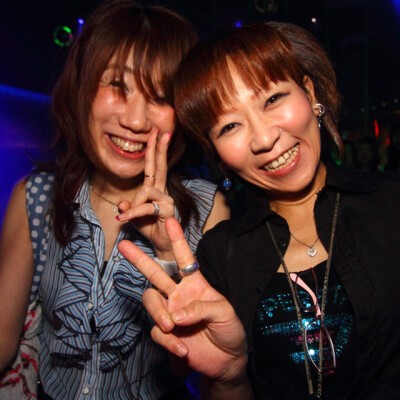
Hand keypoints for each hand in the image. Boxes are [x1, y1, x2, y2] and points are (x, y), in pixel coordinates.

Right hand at [117, 217, 247, 384]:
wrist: (227, 360)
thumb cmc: (229, 330)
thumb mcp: (224, 313)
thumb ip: (201, 307)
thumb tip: (176, 315)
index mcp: (196, 284)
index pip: (185, 258)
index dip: (178, 240)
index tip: (171, 221)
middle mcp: (179, 294)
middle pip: (155, 274)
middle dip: (139, 259)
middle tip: (123, 245)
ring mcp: (170, 313)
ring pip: (150, 301)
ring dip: (158, 313)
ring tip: (171, 326)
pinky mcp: (166, 333)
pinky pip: (158, 332)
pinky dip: (169, 341)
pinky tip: (184, 349)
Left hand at [118, 131, 174, 257]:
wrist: (162, 246)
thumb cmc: (150, 229)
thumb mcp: (133, 217)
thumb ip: (128, 208)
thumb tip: (121, 204)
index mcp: (154, 190)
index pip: (154, 166)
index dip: (155, 149)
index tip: (157, 133)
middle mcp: (162, 191)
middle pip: (160, 166)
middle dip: (159, 148)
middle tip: (161, 131)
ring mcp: (166, 199)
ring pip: (146, 189)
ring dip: (133, 204)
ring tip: (126, 216)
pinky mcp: (167, 209)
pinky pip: (145, 207)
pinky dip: (133, 212)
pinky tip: (124, 218)